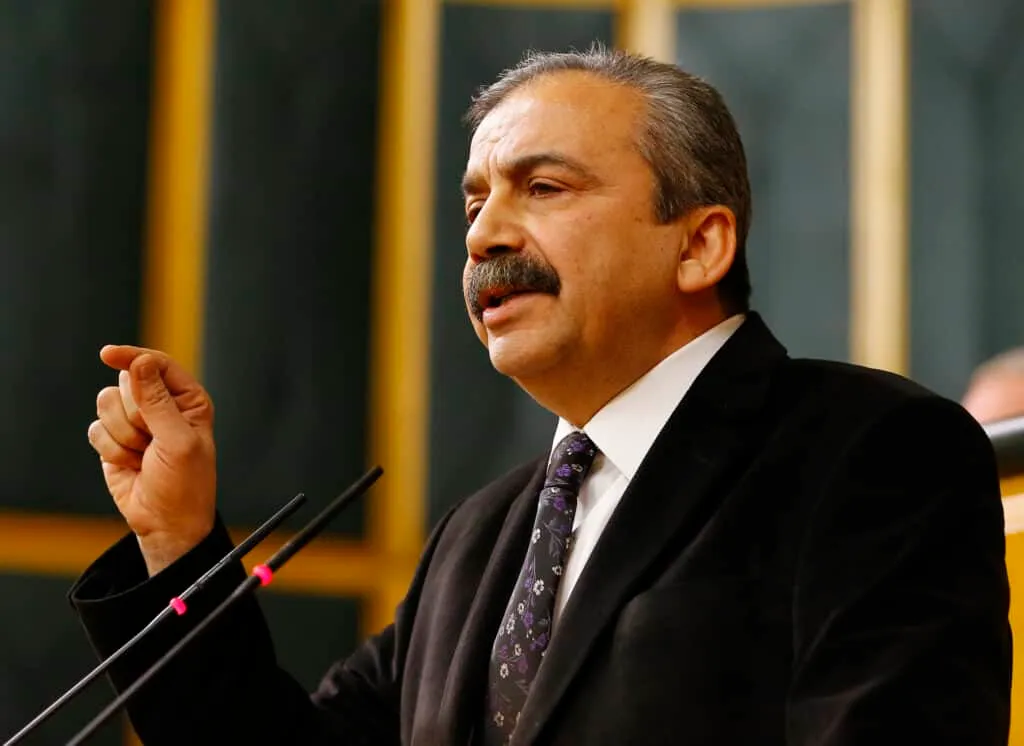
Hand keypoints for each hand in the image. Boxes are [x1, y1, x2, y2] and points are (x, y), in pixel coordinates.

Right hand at [87, 346, 216, 575]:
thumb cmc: (185, 484)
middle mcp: (161, 404)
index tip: (108, 355)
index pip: (157, 364)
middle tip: (152, 440)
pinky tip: (130, 464)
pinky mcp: (113, 438)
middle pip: (126, 382)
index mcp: (188, 399)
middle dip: (133, 414)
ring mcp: (135, 421)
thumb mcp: (178, 441)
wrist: (165, 522)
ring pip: (105, 404)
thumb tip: (140, 362)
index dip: (132, 357)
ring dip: (122, 436)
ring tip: (144, 455)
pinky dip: (110, 450)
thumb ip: (157, 402)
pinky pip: (95, 429)